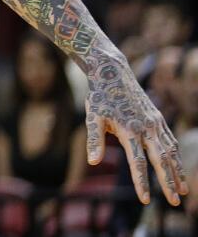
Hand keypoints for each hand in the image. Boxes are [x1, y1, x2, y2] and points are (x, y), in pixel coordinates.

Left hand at [85, 53, 188, 204]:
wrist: (113, 72)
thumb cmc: (100, 97)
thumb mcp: (92, 116)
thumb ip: (94, 140)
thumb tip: (92, 162)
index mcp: (129, 129)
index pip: (138, 162)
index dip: (141, 181)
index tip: (144, 200)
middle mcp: (146, 127)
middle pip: (161, 159)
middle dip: (168, 182)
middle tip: (174, 202)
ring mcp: (155, 123)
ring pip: (170, 151)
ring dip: (177, 172)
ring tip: (183, 191)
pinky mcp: (158, 119)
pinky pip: (170, 141)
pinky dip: (176, 156)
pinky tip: (178, 168)